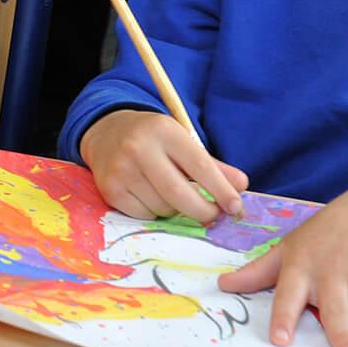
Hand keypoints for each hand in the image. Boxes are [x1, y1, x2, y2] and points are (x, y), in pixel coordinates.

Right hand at [79, 109, 248, 223]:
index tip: (236, 207)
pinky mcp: (111, 189)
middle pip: (180, 194)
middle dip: (203, 211)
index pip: (200, 166)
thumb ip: (212, 165)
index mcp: (164, 130)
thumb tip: (241, 186)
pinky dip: (154, 212)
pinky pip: (145, 215)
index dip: (221, 190)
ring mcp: (122, 170)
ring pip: (163, 207)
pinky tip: (149, 195)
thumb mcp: (182, 142)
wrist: (106, 132)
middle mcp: (139, 148)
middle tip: (214, 215)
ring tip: (171, 193)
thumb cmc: (153, 139)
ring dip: (176, 210)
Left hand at [220, 178, 347, 346]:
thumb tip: (222, 285)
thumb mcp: (290, 247)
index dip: (285, 317)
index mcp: (301, 267)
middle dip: (342, 336)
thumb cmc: (325, 234)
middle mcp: (331, 273)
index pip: (288, 295)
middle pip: (336, 310)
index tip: (280, 339)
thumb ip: (258, 272)